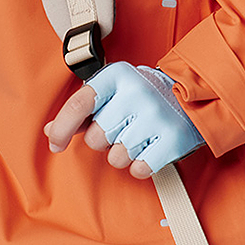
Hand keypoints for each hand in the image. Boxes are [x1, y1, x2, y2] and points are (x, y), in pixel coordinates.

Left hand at [44, 60, 203, 179]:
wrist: (193, 95)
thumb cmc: (143, 97)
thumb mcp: (113, 93)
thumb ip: (81, 113)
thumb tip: (51, 132)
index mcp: (118, 76)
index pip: (80, 104)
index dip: (62, 128)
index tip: (55, 144)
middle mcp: (137, 92)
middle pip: (96, 138)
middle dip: (104, 140)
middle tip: (122, 128)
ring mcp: (156, 116)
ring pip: (116, 157)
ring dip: (123, 154)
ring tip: (138, 137)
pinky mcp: (172, 139)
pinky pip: (138, 168)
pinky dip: (141, 165)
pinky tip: (150, 148)